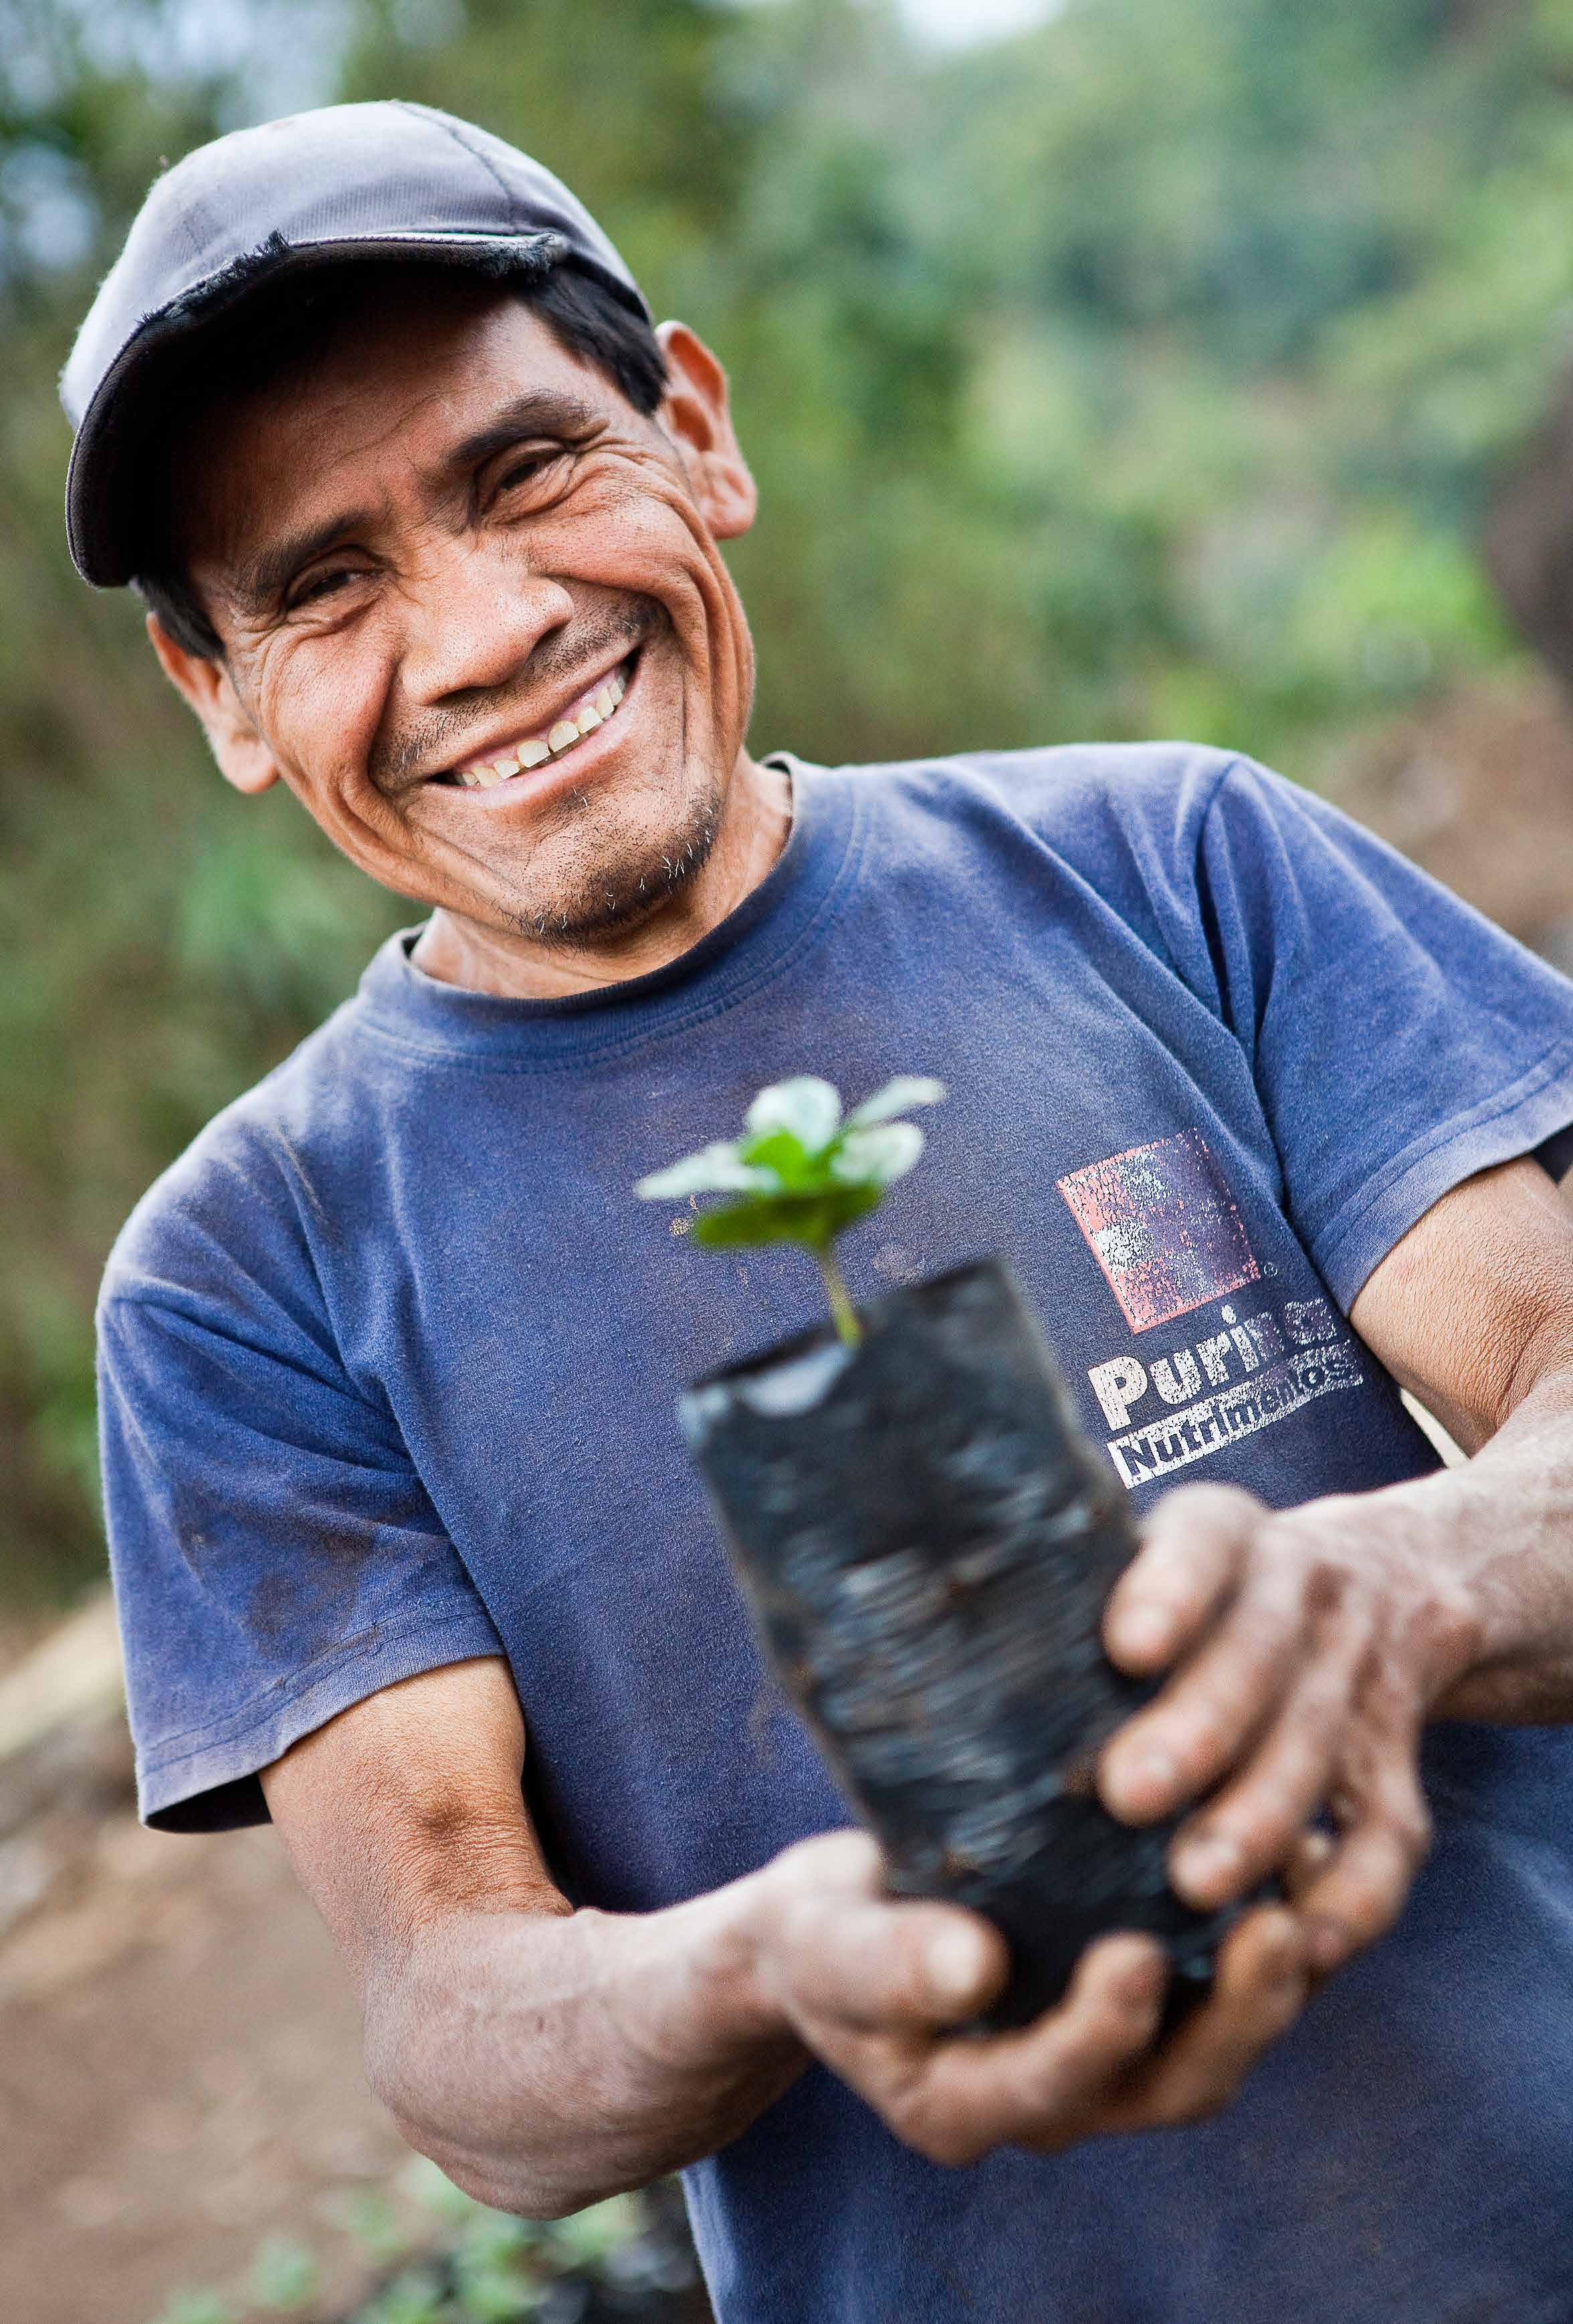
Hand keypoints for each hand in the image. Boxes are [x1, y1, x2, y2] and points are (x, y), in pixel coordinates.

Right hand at [743, 1830, 1308, 2165]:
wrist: (843, 1920)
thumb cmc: (823, 1931)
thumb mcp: (827, 1943)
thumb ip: (887, 1964)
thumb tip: (973, 1969)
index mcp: (967, 2106)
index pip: (1051, 2087)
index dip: (1101, 2033)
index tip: (1133, 1954)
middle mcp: (1057, 2101)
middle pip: (1169, 2087)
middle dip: (1233, 2017)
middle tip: (1274, 1929)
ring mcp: (1112, 2057)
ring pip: (1217, 2045)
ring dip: (1276, 1983)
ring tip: (1312, 1890)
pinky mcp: (1146, 1999)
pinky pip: (1225, 1988)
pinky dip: (1277, 1937)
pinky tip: (1305, 1854)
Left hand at [1099, 1482, 1482, 1975]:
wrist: (1385, 1584)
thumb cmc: (1191, 1589)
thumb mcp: (1142, 1550)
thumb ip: (1057, 1582)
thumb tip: (902, 1620)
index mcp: (1225, 1529)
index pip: (1204, 1540)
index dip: (1172, 1589)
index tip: (1123, 1646)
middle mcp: (1303, 1589)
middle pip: (1260, 1656)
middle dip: (1200, 1727)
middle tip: (1128, 1795)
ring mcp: (1357, 1674)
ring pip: (1317, 1746)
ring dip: (1260, 1818)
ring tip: (1194, 1885)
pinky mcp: (1394, 1761)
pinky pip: (1389, 1836)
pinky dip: (1353, 1895)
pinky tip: (1298, 1944)